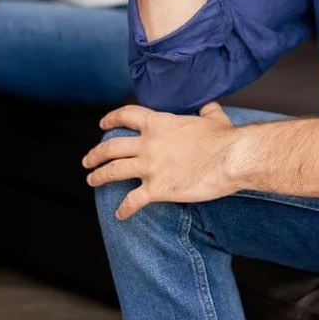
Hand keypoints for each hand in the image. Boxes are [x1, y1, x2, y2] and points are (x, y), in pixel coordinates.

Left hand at [83, 102, 238, 219]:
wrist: (231, 157)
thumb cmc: (224, 138)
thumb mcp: (214, 117)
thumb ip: (207, 109)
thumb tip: (209, 105)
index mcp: (159, 124)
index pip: (126, 116)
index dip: (111, 119)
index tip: (102, 125)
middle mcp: (148, 144)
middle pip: (111, 147)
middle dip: (95, 154)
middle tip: (88, 160)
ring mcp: (150, 167)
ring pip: (113, 171)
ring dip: (99, 176)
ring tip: (92, 180)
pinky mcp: (157, 189)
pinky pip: (133, 200)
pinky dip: (124, 209)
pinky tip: (119, 214)